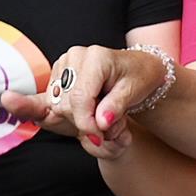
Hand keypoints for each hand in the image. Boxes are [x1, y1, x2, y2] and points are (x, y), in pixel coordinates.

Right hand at [0, 45, 162, 151]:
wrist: (137, 66)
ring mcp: (65, 63)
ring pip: (59, 105)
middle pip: (67, 104)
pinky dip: (73, 112)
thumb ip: (115, 107)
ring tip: (102, 113)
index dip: (87, 123)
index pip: (79, 98)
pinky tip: (92, 107)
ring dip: (80, 117)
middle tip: (108, 125)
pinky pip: (57, 102)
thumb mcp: (133, 92)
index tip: (99, 137)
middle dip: (86, 121)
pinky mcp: (59, 72)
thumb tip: (101, 123)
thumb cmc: (138, 76)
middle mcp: (76, 57)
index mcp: (96, 58)